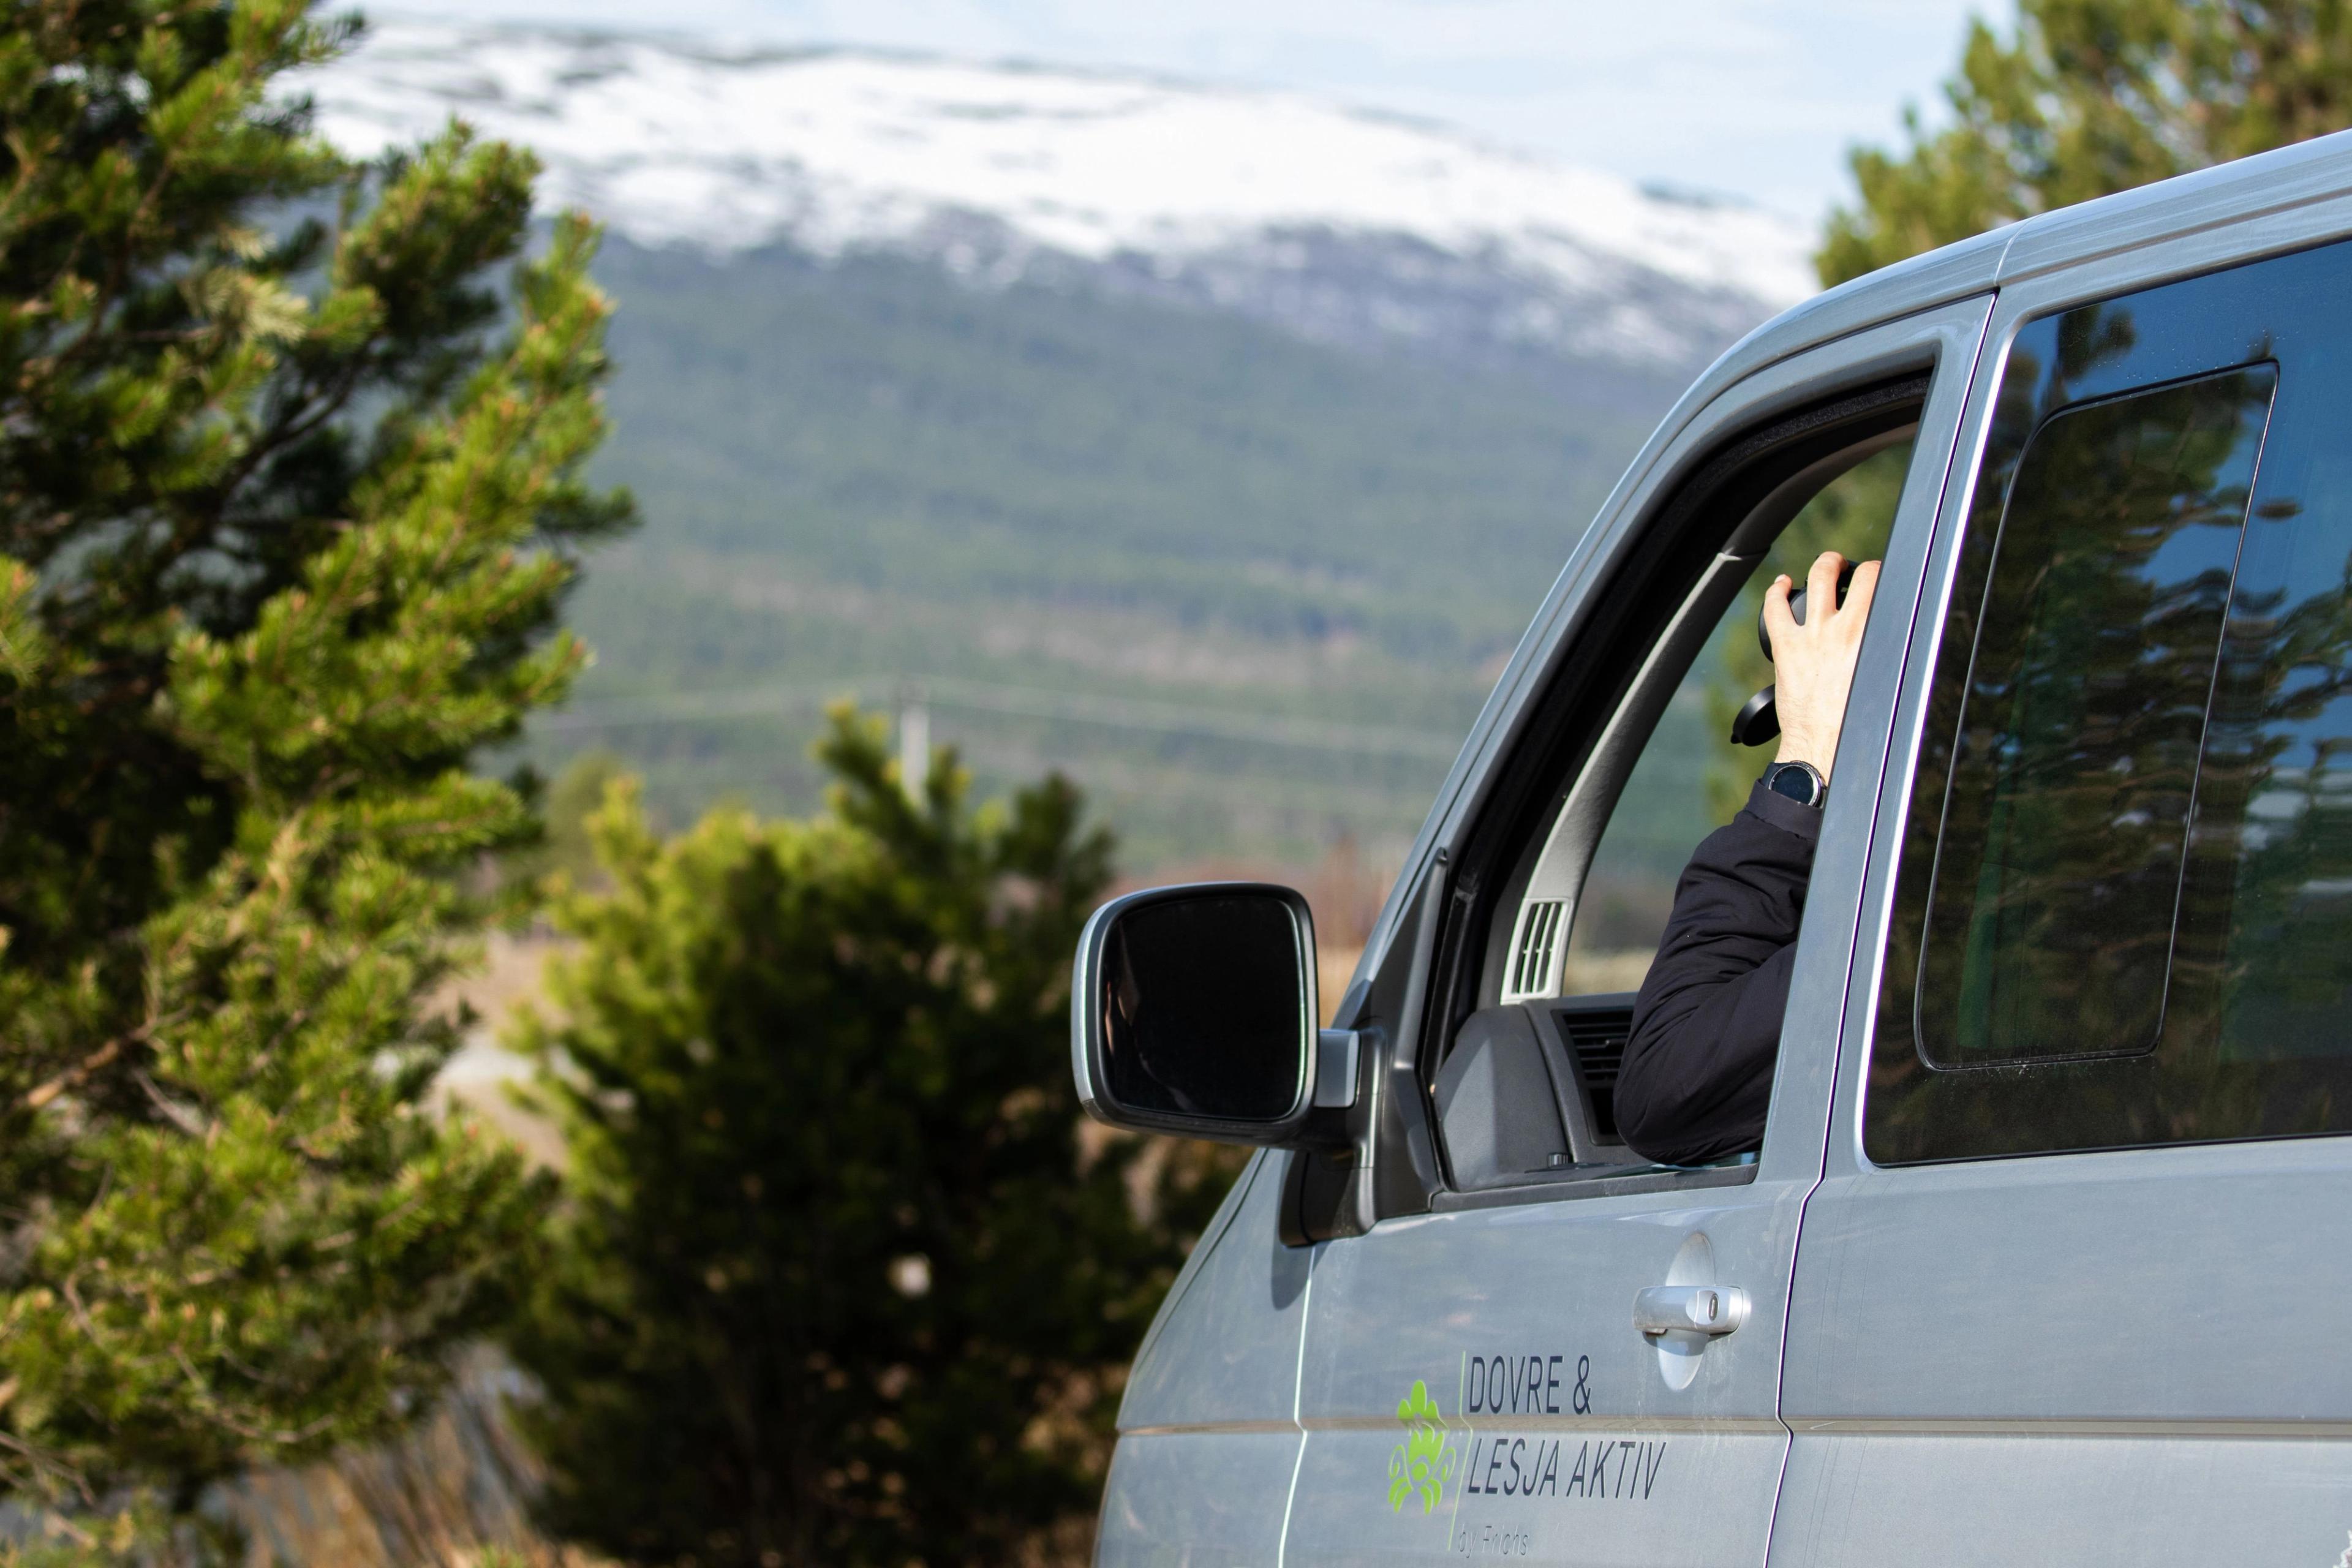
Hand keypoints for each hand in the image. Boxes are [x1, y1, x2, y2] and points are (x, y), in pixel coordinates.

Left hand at [1763, 551, 1880, 781]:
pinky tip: (1780, 584)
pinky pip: (1775, 608)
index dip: (1879, 575)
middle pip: (1853, 574)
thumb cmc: (1859, 722)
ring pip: (1817, 579)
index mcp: (1874, 635)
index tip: (1877, 580)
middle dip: (1852, 565)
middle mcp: (1845, 628)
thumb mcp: (1890, 681)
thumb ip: (1892, 653)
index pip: (1881, 584)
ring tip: (1826, 564)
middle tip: (1849, 567)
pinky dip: (1776, 591)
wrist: (1825, 746)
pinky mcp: (1786, 647)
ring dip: (1823, 565)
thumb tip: (1902, 641)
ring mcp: (1813, 634)